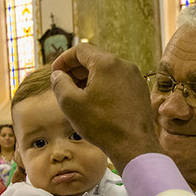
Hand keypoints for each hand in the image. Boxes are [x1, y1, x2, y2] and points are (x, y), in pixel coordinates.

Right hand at [50, 43, 161, 172]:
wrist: (134, 145)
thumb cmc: (102, 125)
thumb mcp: (70, 103)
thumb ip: (59, 83)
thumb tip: (57, 74)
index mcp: (106, 63)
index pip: (80, 50)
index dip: (63, 59)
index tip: (55, 72)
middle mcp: (124, 65)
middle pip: (94, 58)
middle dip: (76, 69)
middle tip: (64, 84)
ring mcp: (134, 77)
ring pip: (106, 70)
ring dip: (89, 78)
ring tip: (78, 95)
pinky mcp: (140, 89)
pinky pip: (117, 80)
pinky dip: (104, 85)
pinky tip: (96, 102)